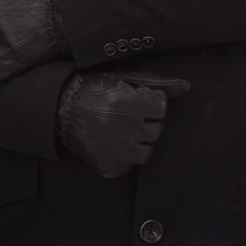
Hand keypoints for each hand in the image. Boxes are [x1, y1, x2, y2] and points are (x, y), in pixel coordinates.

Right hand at [56, 71, 191, 177]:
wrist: (59, 109)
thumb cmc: (93, 90)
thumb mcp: (123, 80)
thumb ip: (157, 84)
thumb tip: (186, 87)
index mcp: (128, 104)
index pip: (160, 108)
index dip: (148, 102)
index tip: (132, 99)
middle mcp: (125, 129)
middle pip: (155, 130)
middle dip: (144, 121)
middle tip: (123, 114)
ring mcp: (117, 150)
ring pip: (145, 151)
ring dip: (136, 141)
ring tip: (119, 130)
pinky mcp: (108, 165)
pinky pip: (127, 165)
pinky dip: (122, 157)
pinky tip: (110, 143)